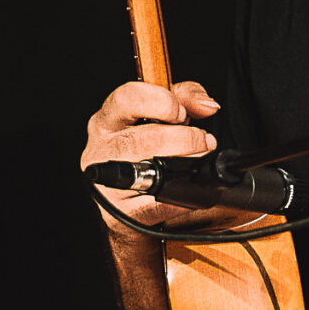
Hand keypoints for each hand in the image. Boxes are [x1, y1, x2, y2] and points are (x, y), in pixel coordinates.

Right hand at [81, 79, 251, 230]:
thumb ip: (186, 98)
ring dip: (184, 163)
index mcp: (108, 118)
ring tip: (198, 159)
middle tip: (203, 141)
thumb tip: (207, 105)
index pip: (127, 98)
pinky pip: (157, 205)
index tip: (182, 113)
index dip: (161, 102)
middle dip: (183, 138)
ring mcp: (109, 182)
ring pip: (146, 171)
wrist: (131, 199)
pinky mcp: (122, 212)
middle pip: (141, 139)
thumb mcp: (163, 112)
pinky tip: (191, 189)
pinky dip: (182, 198)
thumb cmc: (145, 149)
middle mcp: (101, 148)